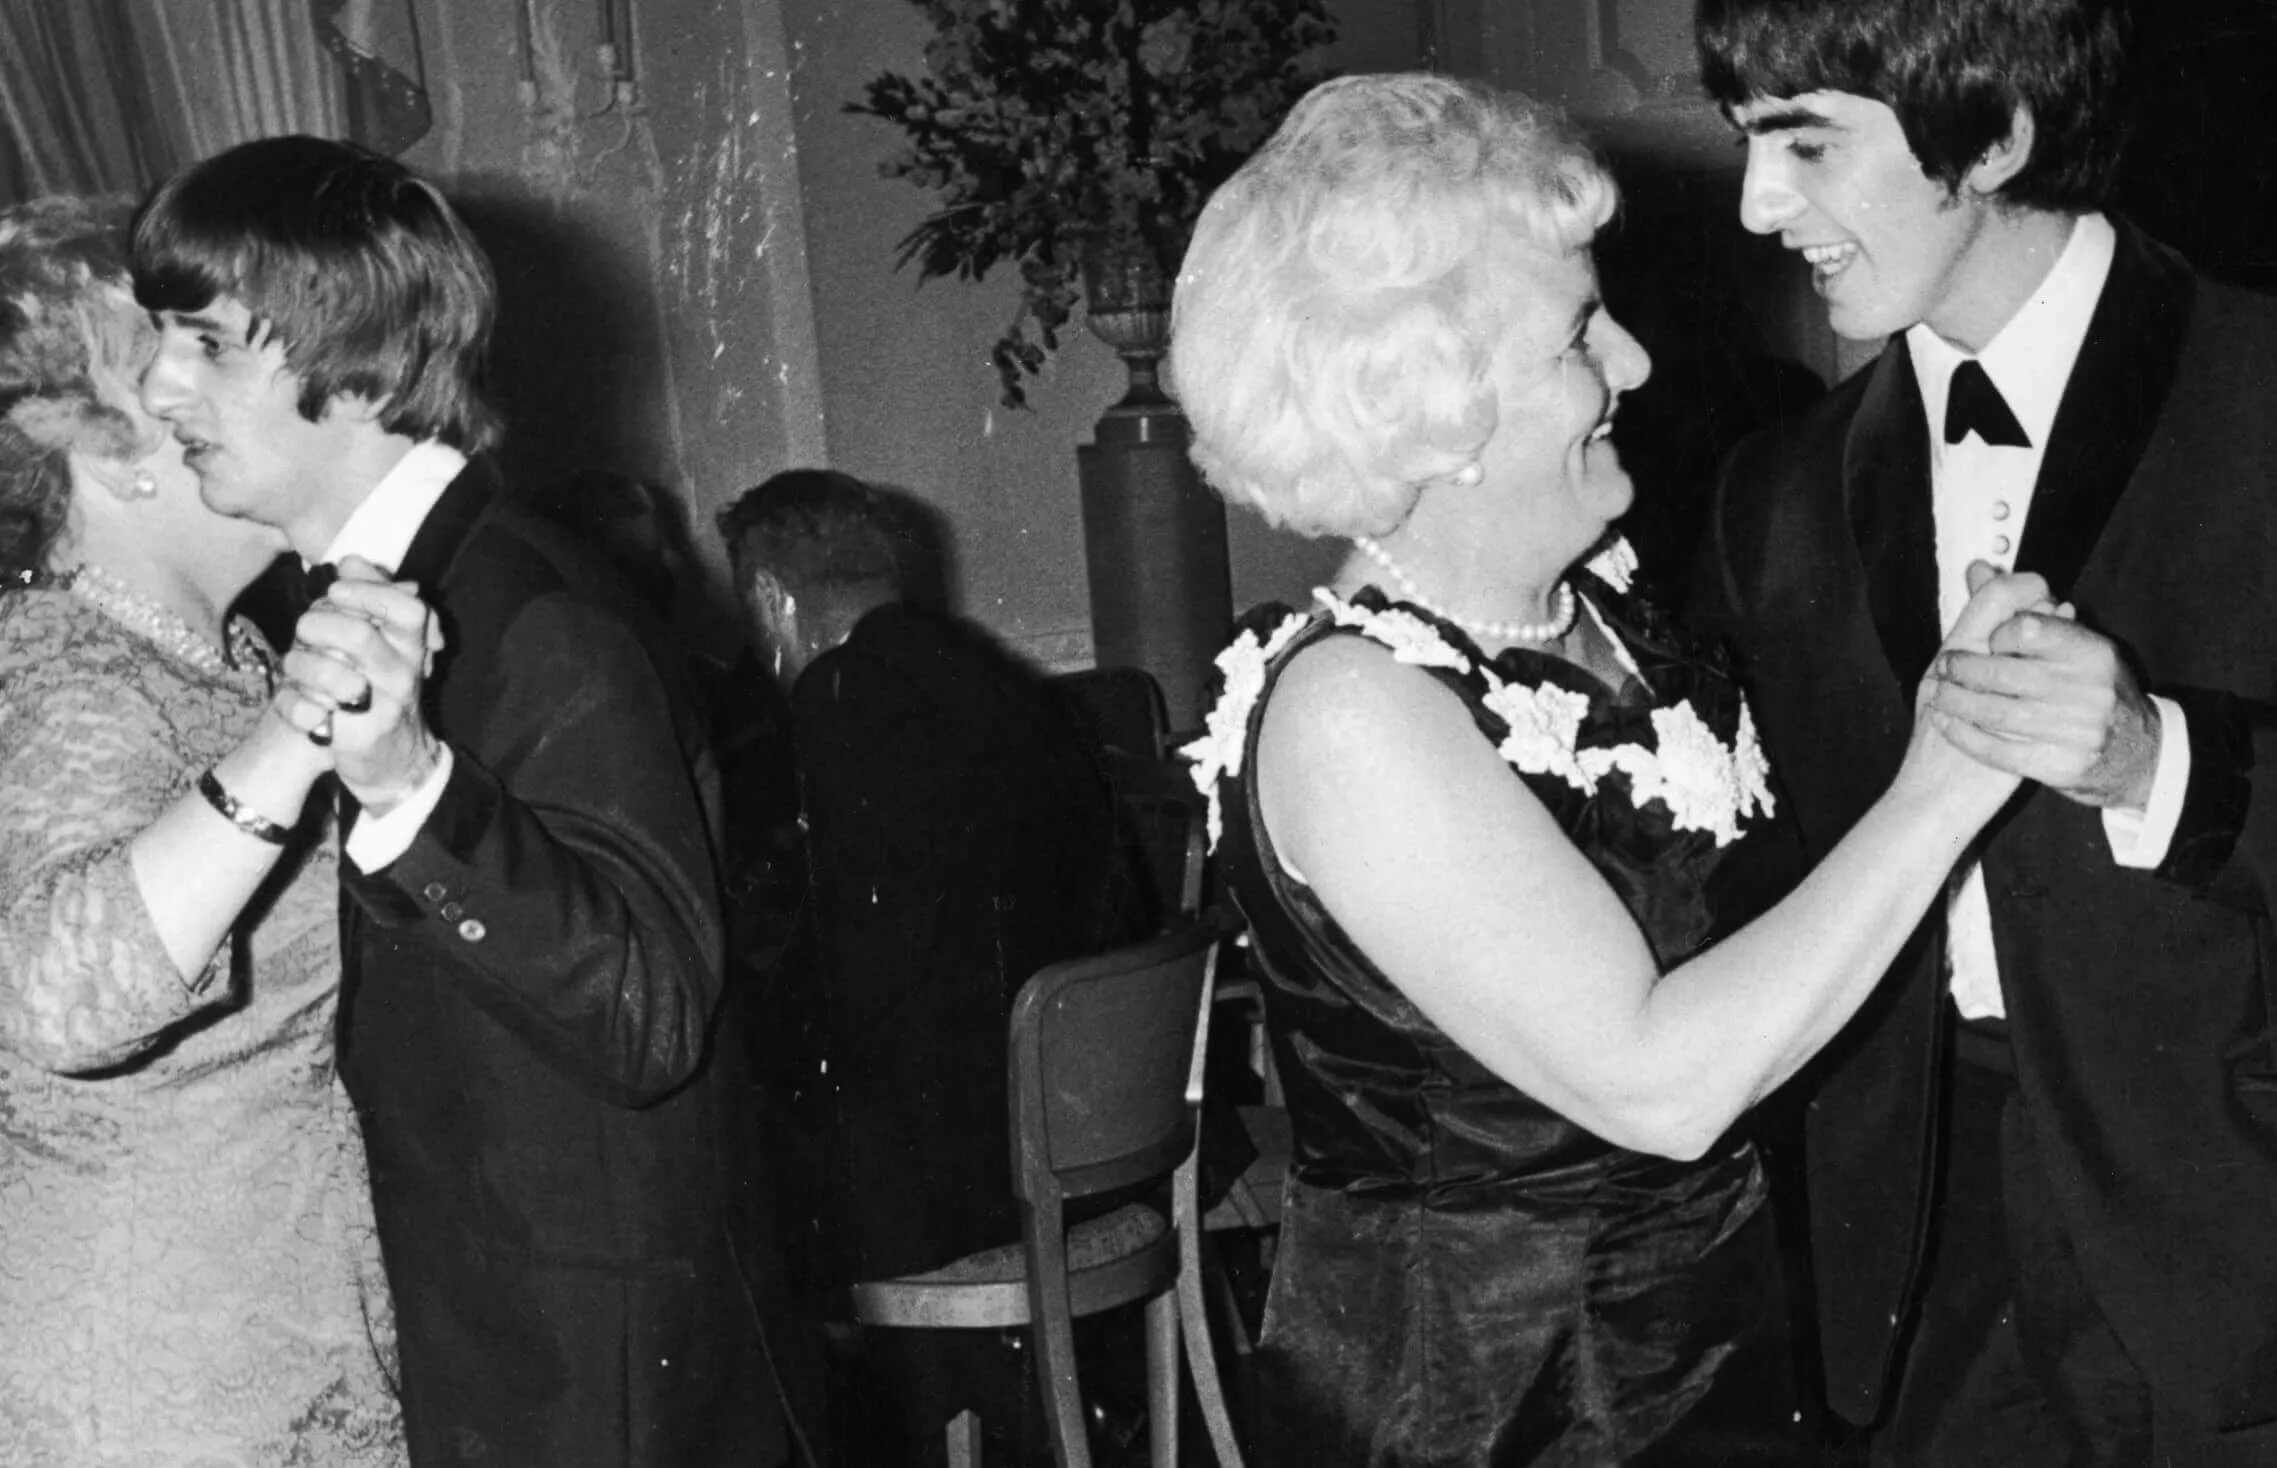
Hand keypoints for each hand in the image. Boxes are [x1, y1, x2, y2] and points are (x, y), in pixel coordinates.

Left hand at [278, 556, 446, 813]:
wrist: (395, 758)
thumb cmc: (381, 688)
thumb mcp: (388, 642)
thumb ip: (372, 596)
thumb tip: (350, 561)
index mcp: (412, 647)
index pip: (409, 610)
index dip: (369, 593)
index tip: (335, 589)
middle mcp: (404, 677)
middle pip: (360, 637)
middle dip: (318, 626)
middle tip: (303, 629)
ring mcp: (382, 710)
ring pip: (334, 678)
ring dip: (299, 665)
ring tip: (293, 666)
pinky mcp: (356, 740)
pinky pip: (311, 716)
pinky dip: (289, 705)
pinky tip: (290, 700)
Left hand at [1924, 563, 2155, 809]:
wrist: (2138, 754)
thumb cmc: (2094, 690)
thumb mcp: (2076, 646)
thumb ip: (2024, 608)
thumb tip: (1977, 567)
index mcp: (2094, 653)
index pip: (2027, 629)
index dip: (1997, 635)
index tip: (1985, 641)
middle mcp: (2090, 689)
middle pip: (2004, 674)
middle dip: (1963, 670)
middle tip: (1943, 667)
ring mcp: (2079, 731)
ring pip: (1997, 713)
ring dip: (1956, 703)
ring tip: (1938, 695)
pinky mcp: (2063, 766)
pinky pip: (2000, 750)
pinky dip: (1966, 737)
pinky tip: (1948, 725)